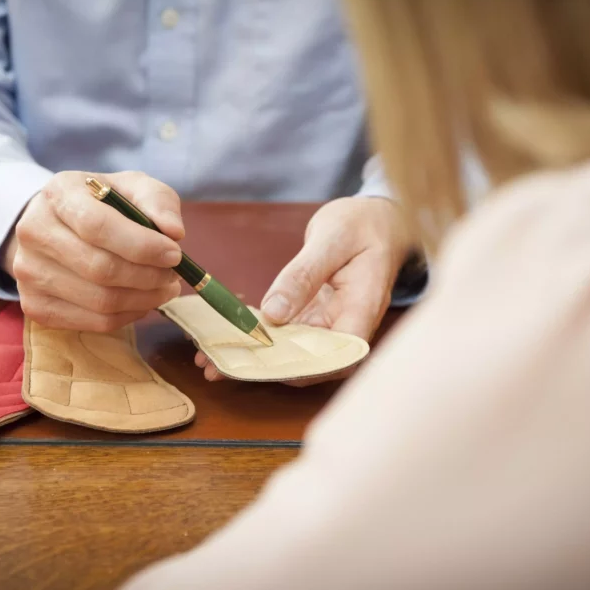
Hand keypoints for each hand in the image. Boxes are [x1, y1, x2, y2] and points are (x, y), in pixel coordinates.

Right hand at [2, 171, 184, 330]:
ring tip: (165, 287)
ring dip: (144, 299)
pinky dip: (129, 315)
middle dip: (149, 276)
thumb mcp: (134, 188)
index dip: (142, 246)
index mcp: (58, 193)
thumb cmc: (105, 205)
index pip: (97, 226)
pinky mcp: (34, 305)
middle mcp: (34, 231)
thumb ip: (158, 202)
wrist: (61, 225)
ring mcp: (28, 271)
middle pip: (100, 268)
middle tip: (174, 275)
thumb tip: (174, 232)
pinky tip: (142, 300)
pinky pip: (94, 322)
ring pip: (100, 301)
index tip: (175, 254)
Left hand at [195, 196, 411, 384]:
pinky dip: (261, 337)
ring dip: (256, 358)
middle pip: (309, 362)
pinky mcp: (317, 318)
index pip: (336, 356)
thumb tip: (273, 314)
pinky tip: (229, 337)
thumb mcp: (331, 240)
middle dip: (264, 370)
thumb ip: (303, 275)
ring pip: (294, 352)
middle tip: (217, 367)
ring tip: (211, 359)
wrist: (378, 219)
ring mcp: (332, 324)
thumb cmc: (363, 225)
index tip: (258, 368)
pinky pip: (289, 335)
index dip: (299, 369)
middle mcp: (348, 325)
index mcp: (362, 309)